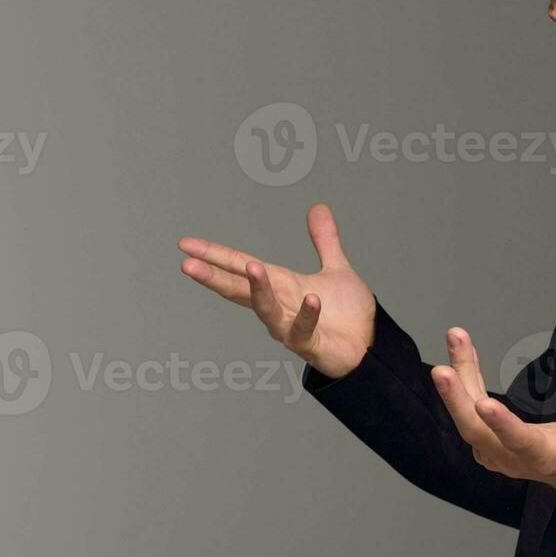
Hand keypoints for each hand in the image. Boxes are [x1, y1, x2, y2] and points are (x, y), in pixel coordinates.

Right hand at [178, 203, 377, 378]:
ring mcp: (289, 326)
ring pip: (266, 310)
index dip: (213, 255)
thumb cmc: (347, 315)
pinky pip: (303, 329)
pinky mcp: (310, 343)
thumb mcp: (336, 269)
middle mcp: (277, 305)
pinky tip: (311, 297)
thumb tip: (318, 207)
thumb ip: (324, 240)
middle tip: (187, 264)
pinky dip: (306, 314)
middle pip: (238, 289)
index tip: (186, 244)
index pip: (238, 266)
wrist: (369, 348)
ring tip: (252, 266)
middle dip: (213, 276)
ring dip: (259, 289)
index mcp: (278, 284)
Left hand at [431, 326, 555, 511]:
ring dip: (460, 377)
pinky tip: (461, 349)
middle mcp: (517, 460)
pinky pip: (470, 407)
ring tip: (456, 336)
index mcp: (551, 461)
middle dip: (458, 401)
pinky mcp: (492, 437)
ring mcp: (500, 451)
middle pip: (478, 434)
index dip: (504, 428)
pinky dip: (465, 377)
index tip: (484, 405)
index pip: (523, 447)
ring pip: (469, 416)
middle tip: (441, 369)